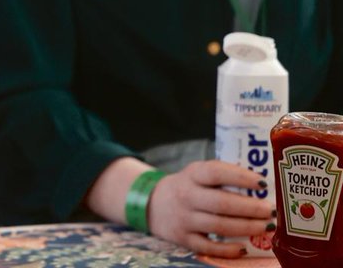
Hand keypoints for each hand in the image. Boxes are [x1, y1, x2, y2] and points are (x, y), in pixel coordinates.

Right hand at [148, 160, 274, 257]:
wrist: (152, 203)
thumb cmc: (187, 187)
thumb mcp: (197, 174)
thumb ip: (222, 177)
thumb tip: (262, 186)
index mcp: (192, 174)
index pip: (216, 173)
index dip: (241, 177)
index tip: (262, 183)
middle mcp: (186, 195)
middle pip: (221, 203)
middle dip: (250, 208)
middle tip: (270, 210)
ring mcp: (184, 218)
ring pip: (219, 225)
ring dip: (246, 227)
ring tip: (266, 226)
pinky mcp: (183, 238)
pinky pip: (208, 247)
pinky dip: (228, 249)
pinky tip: (244, 247)